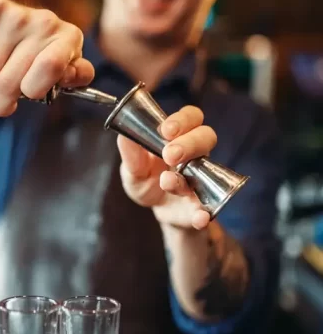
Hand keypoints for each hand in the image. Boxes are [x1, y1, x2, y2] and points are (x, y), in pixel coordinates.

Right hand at [0, 0, 94, 115]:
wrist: (2, 21)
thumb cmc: (34, 55)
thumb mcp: (59, 69)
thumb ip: (72, 77)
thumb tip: (67, 78)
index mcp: (69, 39)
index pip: (52, 67)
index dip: (33, 89)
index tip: (24, 96)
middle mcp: (45, 22)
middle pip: (11, 80)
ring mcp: (18, 13)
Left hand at [117, 105, 216, 229]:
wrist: (157, 210)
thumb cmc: (146, 180)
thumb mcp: (132, 168)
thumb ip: (130, 153)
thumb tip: (124, 135)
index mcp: (179, 137)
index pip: (191, 117)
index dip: (183, 120)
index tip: (166, 130)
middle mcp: (196, 154)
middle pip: (206, 137)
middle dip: (188, 143)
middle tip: (169, 155)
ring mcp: (203, 179)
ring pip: (209, 170)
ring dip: (188, 176)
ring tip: (167, 181)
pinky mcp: (203, 205)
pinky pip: (210, 209)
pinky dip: (205, 214)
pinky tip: (200, 217)